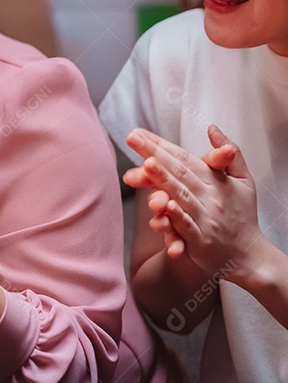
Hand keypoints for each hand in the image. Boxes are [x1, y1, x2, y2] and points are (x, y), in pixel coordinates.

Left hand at [123, 125, 261, 279]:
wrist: (248, 255)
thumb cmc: (242, 213)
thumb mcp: (243, 180)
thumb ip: (228, 154)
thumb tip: (212, 128)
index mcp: (215, 180)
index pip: (184, 158)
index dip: (161, 144)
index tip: (137, 132)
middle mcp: (210, 197)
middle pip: (178, 172)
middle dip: (155, 154)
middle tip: (133, 138)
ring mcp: (205, 218)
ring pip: (180, 196)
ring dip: (163, 180)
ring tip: (146, 165)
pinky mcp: (199, 240)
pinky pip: (185, 226)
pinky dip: (175, 216)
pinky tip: (162, 205)